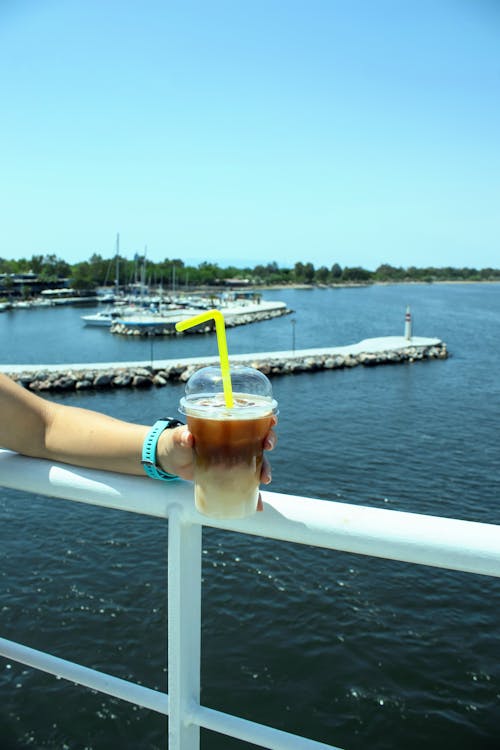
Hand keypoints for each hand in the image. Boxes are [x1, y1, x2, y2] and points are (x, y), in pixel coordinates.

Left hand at [158, 417, 277, 506]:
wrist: (173, 460)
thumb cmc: (178, 441)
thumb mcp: (179, 437)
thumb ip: (183, 437)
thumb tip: (188, 437)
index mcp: (227, 424)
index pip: (251, 416)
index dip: (265, 417)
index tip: (271, 420)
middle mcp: (236, 439)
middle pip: (260, 437)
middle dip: (269, 441)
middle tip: (267, 447)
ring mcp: (235, 456)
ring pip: (258, 461)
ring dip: (265, 469)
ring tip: (264, 479)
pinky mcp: (231, 472)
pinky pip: (247, 483)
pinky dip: (254, 495)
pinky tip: (257, 504)